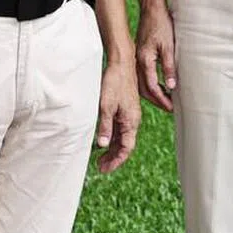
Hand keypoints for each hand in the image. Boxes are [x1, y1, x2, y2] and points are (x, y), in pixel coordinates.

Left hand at [96, 56, 140, 172]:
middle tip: (100, 166)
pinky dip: (112, 136)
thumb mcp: (106, 106)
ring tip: (100, 157)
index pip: (126, 148)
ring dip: (112, 148)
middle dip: (113, 157)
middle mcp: (132, 119)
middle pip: (125, 145)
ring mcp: (129, 114)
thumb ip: (105, 126)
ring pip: (122, 137)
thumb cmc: (114, 83)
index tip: (105, 169)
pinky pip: (119, 128)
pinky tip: (103, 139)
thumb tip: (102, 145)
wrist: (121, 63)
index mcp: (131, 121)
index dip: (116, 161)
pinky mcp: (124, 108)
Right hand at [135, 1, 176, 112]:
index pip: (152, 87)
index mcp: (145, 60)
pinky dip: (150, 83)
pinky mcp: (140, 54)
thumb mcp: (169, 46)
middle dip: (157, 100)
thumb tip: (172, 86)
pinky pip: (143, 74)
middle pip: (145, 88)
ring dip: (153, 93)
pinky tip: (160, 84)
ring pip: (142, 82)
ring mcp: (138, 57)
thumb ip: (169, 67)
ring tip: (166, 99)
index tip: (171, 107)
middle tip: (169, 108)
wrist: (152, 8)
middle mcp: (138, 61)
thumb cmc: (161, 24)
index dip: (162, 99)